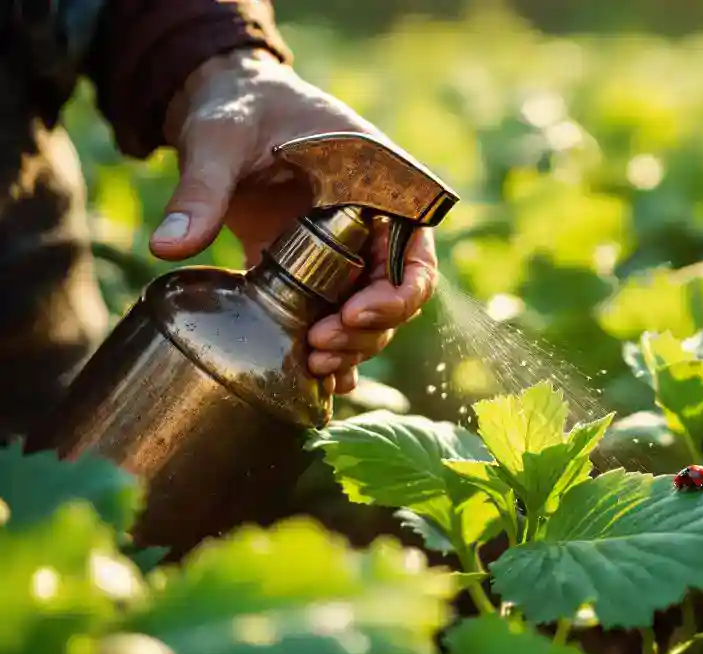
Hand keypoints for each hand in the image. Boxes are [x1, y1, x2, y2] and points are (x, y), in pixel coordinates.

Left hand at [152, 49, 436, 392]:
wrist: (227, 107)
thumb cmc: (240, 108)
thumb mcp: (220, 139)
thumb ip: (201, 189)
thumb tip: (167, 248)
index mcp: (379, 185)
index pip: (415, 254)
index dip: (397, 295)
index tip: (352, 314)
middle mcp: (376, 224)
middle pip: (396, 296)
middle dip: (365, 332)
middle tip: (318, 348)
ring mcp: (349, 251)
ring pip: (370, 314)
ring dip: (350, 346)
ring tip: (312, 364)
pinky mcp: (317, 271)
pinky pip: (335, 316)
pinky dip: (332, 348)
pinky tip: (314, 378)